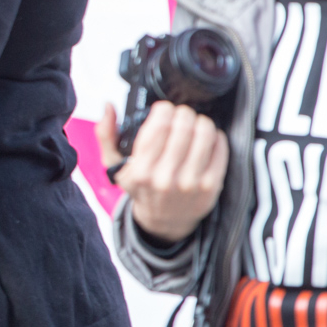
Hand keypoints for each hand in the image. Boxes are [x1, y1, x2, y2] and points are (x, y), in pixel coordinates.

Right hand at [99, 100, 228, 243]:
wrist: (164, 220)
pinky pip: (220, 149)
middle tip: (181, 114)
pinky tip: (208, 138)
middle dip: (183, 113)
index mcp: (141, 171)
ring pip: (204, 134)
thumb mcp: (115, 166)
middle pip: (183, 127)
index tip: (164, 109)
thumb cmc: (141, 188)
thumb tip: (109, 107)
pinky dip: (216, 137)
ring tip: (195, 123)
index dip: (164, 110)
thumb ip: (106, 135)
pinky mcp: (212, 186)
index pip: (158, 127)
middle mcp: (166, 178)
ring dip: (201, 122)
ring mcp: (191, 183)